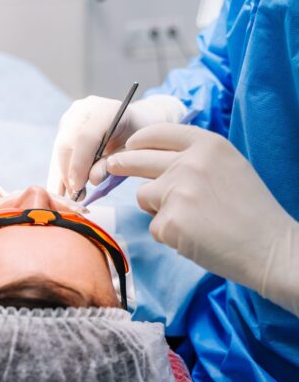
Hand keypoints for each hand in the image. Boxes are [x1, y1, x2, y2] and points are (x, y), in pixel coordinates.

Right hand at [47, 94, 185, 196]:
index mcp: (105, 110)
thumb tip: (91, 179)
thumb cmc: (137, 139)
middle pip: (66, 143)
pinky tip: (63, 189)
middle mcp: (83, 109)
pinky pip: (58, 151)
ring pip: (59, 149)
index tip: (78, 187)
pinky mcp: (64, 126)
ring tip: (70, 195)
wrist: (135, 122)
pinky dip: (59, 171)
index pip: (85, 138)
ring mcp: (71, 116)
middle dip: (68, 173)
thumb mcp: (131, 153)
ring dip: (61, 174)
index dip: (79, 164)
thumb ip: (112, 165)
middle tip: (75, 196)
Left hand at [107, 123, 298, 314]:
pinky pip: (154, 226)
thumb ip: (194, 158)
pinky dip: (168, 234)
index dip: (138, 140)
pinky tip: (194, 238)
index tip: (129, 146)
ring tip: (191, 220)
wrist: (270, 248)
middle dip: (119, 163)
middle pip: (136, 159)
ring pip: (143, 196)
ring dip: (157, 209)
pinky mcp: (169, 222)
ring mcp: (176, 191)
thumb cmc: (251, 210)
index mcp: (206, 144)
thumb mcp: (228, 166)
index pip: (158, 133)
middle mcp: (189, 163)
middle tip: (111, 166)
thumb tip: (154, 158)